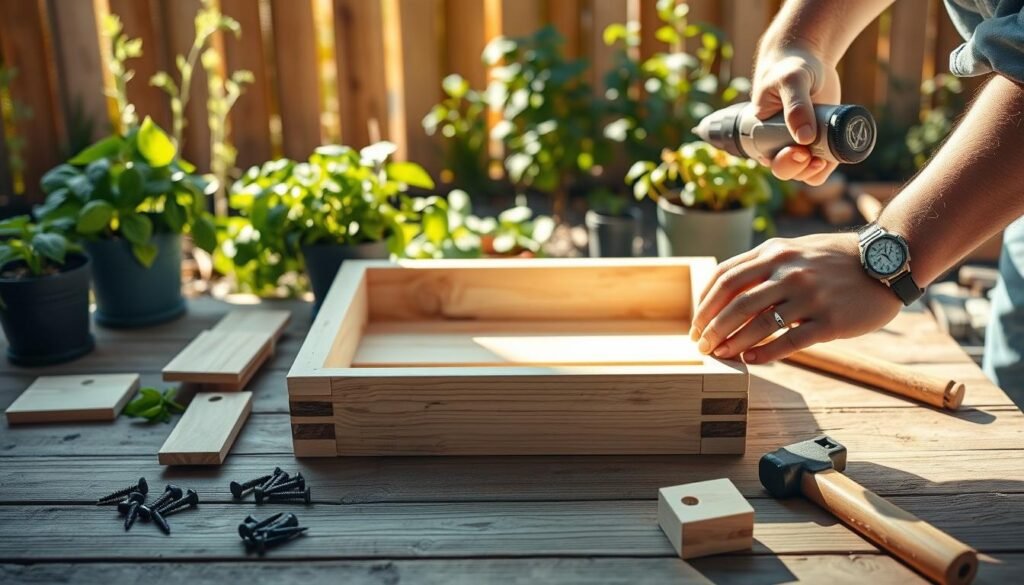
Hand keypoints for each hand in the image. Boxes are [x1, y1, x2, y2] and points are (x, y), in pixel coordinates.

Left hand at [689, 234, 901, 363]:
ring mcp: (810, 295)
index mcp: (775, 252)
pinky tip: (750, 360)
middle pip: (736, 303)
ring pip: (759, 324)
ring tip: (719, 355)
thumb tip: (723, 290)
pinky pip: (789, 340)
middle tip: (701, 345)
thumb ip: (762, 265)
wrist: (886, 262)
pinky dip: (764, 353)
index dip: (705, 303)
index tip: (696, 323)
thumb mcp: (794, 249)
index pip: (726, 277)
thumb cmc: (834, 260)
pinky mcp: (829, 320)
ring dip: (733, 343)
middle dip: (712, 327)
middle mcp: (789, 271)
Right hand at [752, 47, 841, 184]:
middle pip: (789, 171)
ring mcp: (801, 144)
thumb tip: (805, 139)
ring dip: (818, 169)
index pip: (771, 160)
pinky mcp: (820, 141)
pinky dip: (832, 163)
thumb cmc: (790, 66)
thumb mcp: (791, 81)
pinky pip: (825, 164)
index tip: (799, 151)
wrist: (807, 58)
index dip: (785, 163)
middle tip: (813, 156)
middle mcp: (780, 143)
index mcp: (763, 134)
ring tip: (826, 155)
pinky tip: (838, 152)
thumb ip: (796, 107)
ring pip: (807, 172)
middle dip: (801, 168)